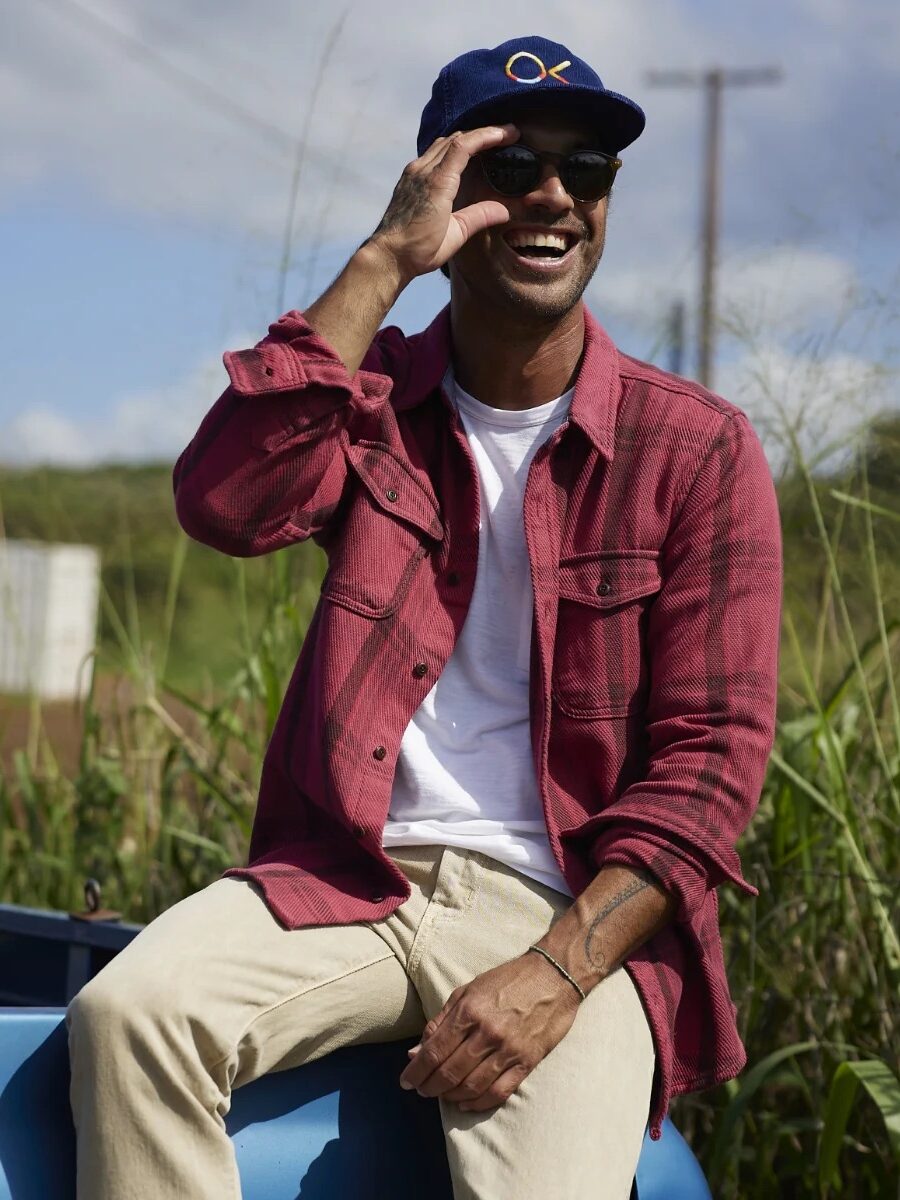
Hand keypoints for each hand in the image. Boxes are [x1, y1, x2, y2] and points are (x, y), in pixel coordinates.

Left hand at [366, 124, 517, 284]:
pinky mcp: (408, 178)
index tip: (509, 133)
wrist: (389, 255)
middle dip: (482, 134)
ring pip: (442, 143)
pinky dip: (450, 148)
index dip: (489, 135)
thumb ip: (479, 217)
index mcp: (438, 182)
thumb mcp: (455, 235)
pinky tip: (459, 157)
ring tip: (485, 143)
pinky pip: (431, 153)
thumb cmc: (420, 248)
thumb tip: (504, 210)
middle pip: (456, 138)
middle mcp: (423, 171)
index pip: (465, 145)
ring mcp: (413, 172)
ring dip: (466, 139)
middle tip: (505, 136)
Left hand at [398, 952, 580, 1111]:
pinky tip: (466, 1103)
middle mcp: (487, 1031)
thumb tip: (416, 1052)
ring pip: (472, 1086)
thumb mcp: (469, 990)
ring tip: (441, 1096)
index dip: (416, 1071)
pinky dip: (478, 1103)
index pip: (434, 1051)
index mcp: (469, 1010)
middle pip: (449, 1072)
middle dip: (429, 1086)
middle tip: (421, 1091)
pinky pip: (499, 1091)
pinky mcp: (527, 1061)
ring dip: (451, 1096)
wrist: (553, 976)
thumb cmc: (507, 980)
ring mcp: (509, 1049)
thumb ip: (441, 1021)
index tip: (405, 1082)